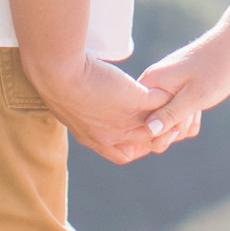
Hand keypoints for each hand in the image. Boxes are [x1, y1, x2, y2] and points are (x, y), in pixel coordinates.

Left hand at [27, 54, 171, 165]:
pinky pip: (161, 101)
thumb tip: (74, 103)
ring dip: (170, 113)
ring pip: (160, 125)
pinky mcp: (136, 99)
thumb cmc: (55, 84)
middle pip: (148, 142)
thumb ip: (79, 112)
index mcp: (95, 139)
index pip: (122, 154)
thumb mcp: (66, 106)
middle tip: (167, 117)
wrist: (58, 75)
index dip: (135, 146)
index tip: (139, 133)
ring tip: (174, 99)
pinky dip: (167, 93)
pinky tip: (167, 83)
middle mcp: (114, 136)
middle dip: (160, 132)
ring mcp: (127, 120)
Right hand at [139, 0, 229, 145]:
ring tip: (198, 108)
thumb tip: (150, 130)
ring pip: (165, 122)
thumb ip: (172, 114)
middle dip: (174, 128)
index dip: (160, 131)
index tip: (183, 119)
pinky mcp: (173, 91)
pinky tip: (199, 108)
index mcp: (150, 83)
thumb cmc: (216, 69)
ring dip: (183, 123)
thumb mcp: (196, 96)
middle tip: (193, 112)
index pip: (139, 122)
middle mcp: (151, 85)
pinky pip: (175, 115)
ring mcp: (162, 88)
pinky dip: (187, 117)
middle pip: (152, 125)